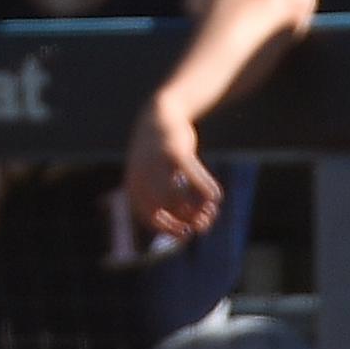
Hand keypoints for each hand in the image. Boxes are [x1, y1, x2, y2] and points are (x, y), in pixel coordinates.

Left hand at [123, 96, 222, 242]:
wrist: (161, 114)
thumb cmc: (160, 155)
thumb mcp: (160, 179)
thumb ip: (173, 203)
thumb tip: (196, 229)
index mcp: (133, 185)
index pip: (150, 217)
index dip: (170, 230)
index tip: (187, 233)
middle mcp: (141, 176)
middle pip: (165, 208)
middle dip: (188, 220)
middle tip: (206, 222)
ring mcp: (157, 164)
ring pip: (177, 196)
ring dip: (198, 208)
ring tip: (212, 210)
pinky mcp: (175, 151)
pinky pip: (192, 175)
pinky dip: (205, 188)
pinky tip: (216, 196)